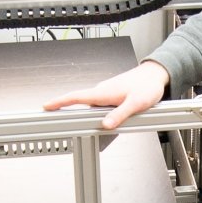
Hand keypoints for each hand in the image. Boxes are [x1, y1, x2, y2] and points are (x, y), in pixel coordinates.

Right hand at [41, 60, 169, 129]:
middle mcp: (102, 91)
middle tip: (63, 124)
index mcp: (103, 92)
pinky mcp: (111, 96)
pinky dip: (100, 114)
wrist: (156, 75)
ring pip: (92, 108)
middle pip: (80, 104)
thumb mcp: (136, 104)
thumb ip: (120, 114)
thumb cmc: (147, 86)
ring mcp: (105, 93)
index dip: (58, 101)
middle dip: (71, 114)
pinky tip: (110, 121)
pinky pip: (100, 107)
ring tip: (98, 127)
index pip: (75, 96)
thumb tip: (106, 124)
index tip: (45, 106)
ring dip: (90, 116)